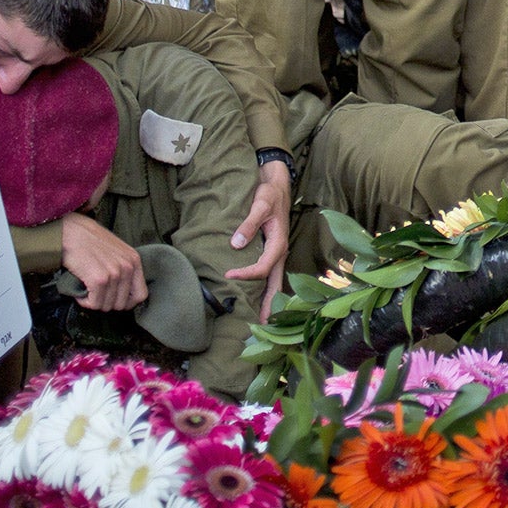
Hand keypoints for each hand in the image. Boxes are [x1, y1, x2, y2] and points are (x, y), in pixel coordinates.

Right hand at [60, 214, 147, 310]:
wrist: (70, 231)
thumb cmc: (89, 241)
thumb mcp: (116, 252)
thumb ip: (123, 268)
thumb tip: (122, 293)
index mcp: (134, 260)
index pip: (141, 295)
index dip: (127, 303)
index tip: (114, 301)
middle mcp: (128, 267)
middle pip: (122, 304)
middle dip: (106, 303)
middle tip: (95, 294)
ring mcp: (114, 273)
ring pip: (106, 305)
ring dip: (93, 301)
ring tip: (87, 289)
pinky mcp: (99, 279)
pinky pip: (94, 303)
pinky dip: (84, 301)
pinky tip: (80, 291)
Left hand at [223, 161, 288, 318]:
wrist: (276, 182)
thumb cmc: (269, 193)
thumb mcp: (260, 204)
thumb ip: (248, 224)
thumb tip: (236, 244)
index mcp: (279, 243)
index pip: (263, 268)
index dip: (246, 274)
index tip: (227, 275)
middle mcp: (280, 251)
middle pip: (276, 283)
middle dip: (269, 304)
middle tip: (262, 325)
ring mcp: (278, 252)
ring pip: (275, 281)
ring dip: (268, 299)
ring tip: (261, 318)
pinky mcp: (273, 250)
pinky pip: (270, 274)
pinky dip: (266, 288)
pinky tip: (259, 297)